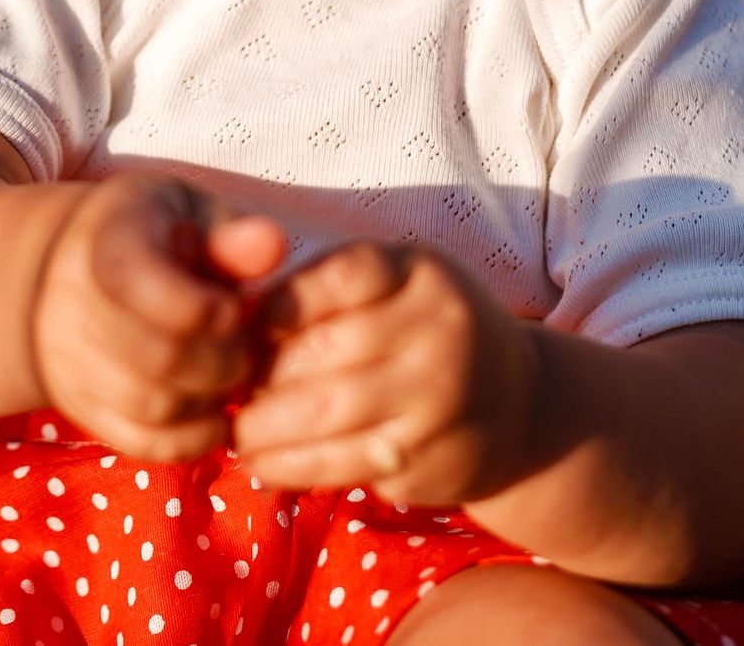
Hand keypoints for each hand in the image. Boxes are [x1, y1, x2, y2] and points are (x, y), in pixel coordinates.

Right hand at [28, 173, 286, 461]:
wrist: (81, 268)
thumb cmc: (160, 236)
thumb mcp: (194, 217)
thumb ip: (232, 237)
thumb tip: (272, 244)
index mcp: (107, 244)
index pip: (138, 283)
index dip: (201, 307)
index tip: (233, 308)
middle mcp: (73, 305)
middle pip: (156, 355)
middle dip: (221, 359)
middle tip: (243, 345)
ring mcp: (70, 361)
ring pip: (150, 405)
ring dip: (208, 398)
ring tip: (228, 372)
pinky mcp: (82, 406)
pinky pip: (139, 441)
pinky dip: (190, 438)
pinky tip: (214, 414)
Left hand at [229, 241, 539, 506]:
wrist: (518, 403)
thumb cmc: (426, 330)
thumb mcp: (396, 284)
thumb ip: (327, 288)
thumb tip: (233, 320)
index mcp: (422, 274)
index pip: (341, 277)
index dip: (280, 302)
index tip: (247, 325)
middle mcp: (439, 332)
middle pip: (322, 352)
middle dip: (260, 376)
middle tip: (225, 389)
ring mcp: (439, 400)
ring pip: (325, 417)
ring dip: (263, 433)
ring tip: (239, 436)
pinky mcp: (431, 458)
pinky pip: (344, 466)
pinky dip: (292, 470)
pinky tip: (268, 467)